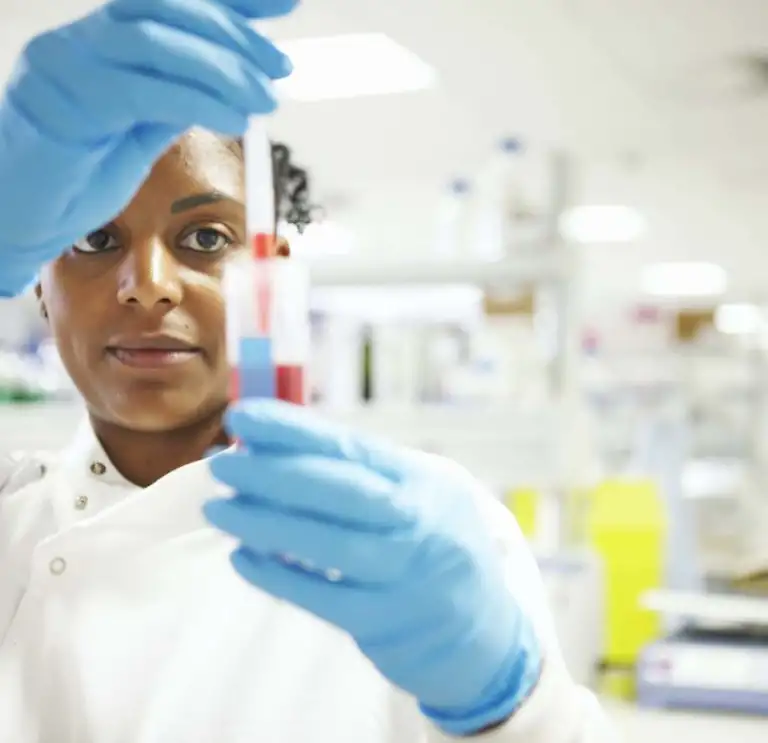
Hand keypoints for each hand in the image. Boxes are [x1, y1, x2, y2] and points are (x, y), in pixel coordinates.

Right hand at [0, 0, 296, 294]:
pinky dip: (197, 98)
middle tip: (281, 65)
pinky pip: (140, 89)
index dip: (233, 0)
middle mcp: (83, 40)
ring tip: (265, 97)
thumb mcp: (138, 131)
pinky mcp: (64, 101)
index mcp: (104, 42)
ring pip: (155, 39)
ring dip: (223, 66)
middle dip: (235, 32)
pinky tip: (235, 116)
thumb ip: (174, 99)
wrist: (15, 219)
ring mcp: (68, 64)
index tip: (286, 1)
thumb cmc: (74, 180)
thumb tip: (228, 82)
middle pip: (167, 7)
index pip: (173, 3)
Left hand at [204, 400, 541, 735]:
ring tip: (218, 506)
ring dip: (266, 523)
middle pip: (340, 491)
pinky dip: (278, 577)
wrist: (484, 631)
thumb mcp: (421, 493)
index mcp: (423, 481)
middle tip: (221, 463)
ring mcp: (404, 576)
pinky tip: (242, 556)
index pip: (352, 447)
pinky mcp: (385, 623)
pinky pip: (323, 599)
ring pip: (328, 545)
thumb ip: (364, 472)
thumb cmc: (436, 543)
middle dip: (273, 473)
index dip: (294, 430)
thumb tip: (276, 448)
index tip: (244, 416)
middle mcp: (418, 523)